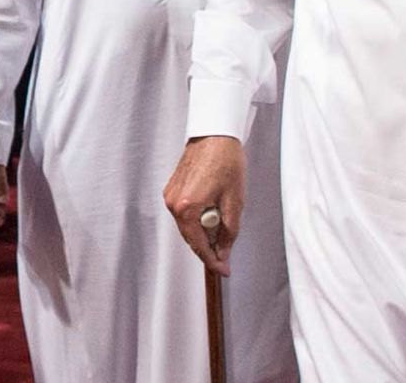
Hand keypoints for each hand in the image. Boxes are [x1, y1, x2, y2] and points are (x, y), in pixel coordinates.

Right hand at [164, 135, 245, 275]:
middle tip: (226, 255)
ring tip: (222, 226)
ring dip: (203, 232)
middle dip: (208, 248)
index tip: (224, 270)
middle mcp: (174, 203)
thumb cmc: (226, 161)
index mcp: (188, 207)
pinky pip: (184, 214)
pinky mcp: (171, 189)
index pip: (199, 245)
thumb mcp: (235, 201)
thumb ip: (229, 232)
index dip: (213, 261)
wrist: (215, 135)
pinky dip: (196, 219)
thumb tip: (224, 252)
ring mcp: (170, 196)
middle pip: (190, 238)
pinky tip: (211, 213)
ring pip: (187, 226)